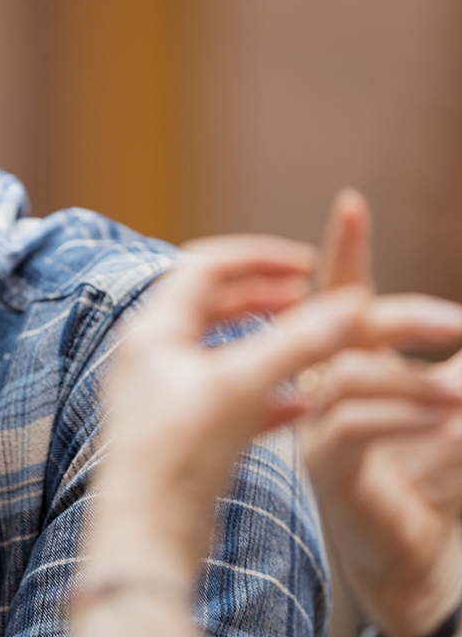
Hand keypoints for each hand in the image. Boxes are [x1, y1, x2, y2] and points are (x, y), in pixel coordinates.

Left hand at [86, 235, 369, 587]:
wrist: (146, 534)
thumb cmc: (178, 454)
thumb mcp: (242, 386)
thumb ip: (297, 343)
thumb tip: (348, 304)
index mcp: (152, 331)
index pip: (202, 266)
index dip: (256, 258)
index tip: (304, 266)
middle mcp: (149, 357)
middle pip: (207, 304)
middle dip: (259, 296)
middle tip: (305, 299)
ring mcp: (160, 396)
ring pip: (218, 352)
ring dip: (262, 343)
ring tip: (305, 344)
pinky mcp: (176, 435)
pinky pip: (222, 399)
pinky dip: (260, 394)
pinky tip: (296, 410)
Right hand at [300, 190, 461, 636]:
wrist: (421, 560)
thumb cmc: (436, 480)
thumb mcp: (456, 408)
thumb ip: (459, 367)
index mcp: (354, 363)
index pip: (343, 296)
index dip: (345, 249)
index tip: (351, 202)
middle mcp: (326, 386)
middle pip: (340, 326)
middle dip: (397, 313)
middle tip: (456, 324)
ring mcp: (316, 425)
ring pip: (348, 376)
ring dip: (415, 381)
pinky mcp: (323, 467)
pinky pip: (346, 426)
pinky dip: (396, 417)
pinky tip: (441, 422)